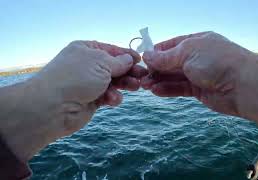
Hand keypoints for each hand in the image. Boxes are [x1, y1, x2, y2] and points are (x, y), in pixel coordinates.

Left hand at [0, 41, 146, 160]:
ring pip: (113, 82)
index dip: (127, 55)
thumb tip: (129, 59)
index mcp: (86, 50)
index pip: (111, 50)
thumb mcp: (101, 63)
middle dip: (129, 72)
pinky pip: (108, 96)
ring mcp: (88, 83)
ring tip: (135, 87)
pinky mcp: (91, 100)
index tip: (141, 60)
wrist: (53, 106)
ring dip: (124, 85)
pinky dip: (112, 97)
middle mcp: (87, 65)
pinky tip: (113, 99)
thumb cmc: (76, 77)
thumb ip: (119, 62)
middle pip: (114, 67)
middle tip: (143, 76)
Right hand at [142, 32, 257, 134]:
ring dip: (159, 80)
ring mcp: (199, 74)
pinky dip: (168, 89)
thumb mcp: (187, 53)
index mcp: (197, 41)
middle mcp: (198, 57)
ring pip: (175, 77)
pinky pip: (180, 89)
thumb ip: (166, 57)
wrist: (243, 85)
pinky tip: (156, 91)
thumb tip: (147, 55)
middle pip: (172, 62)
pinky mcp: (200, 91)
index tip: (143, 59)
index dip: (157, 52)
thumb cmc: (217, 61)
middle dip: (156, 69)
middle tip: (141, 76)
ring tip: (145, 86)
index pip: (172, 45)